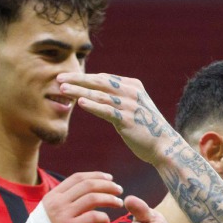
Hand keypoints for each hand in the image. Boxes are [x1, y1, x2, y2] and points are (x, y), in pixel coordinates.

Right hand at [41, 171, 123, 222]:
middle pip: (88, 185)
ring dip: (109, 199)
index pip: (77, 178)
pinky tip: (107, 220)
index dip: (96, 175)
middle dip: (107, 185)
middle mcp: (57, 202)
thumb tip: (83, 195)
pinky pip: (92, 217)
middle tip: (119, 190)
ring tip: (118, 203)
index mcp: (52, 195)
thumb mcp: (47, 212)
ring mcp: (62, 215)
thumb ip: (62, 202)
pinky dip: (103, 217)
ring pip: (92, 199)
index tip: (109, 178)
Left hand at [58, 73, 185, 167]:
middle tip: (59, 78)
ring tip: (62, 89)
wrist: (164, 145)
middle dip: (77, 79)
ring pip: (99, 95)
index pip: (103, 78)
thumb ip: (118, 99)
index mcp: (132, 86)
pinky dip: (92, 106)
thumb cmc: (147, 128)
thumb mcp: (134, 107)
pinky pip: (106, 110)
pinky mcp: (127, 119)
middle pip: (98, 82)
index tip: (67, 78)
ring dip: (79, 91)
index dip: (84, 77)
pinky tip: (79, 103)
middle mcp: (130, 92)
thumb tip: (98, 95)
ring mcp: (129, 105)